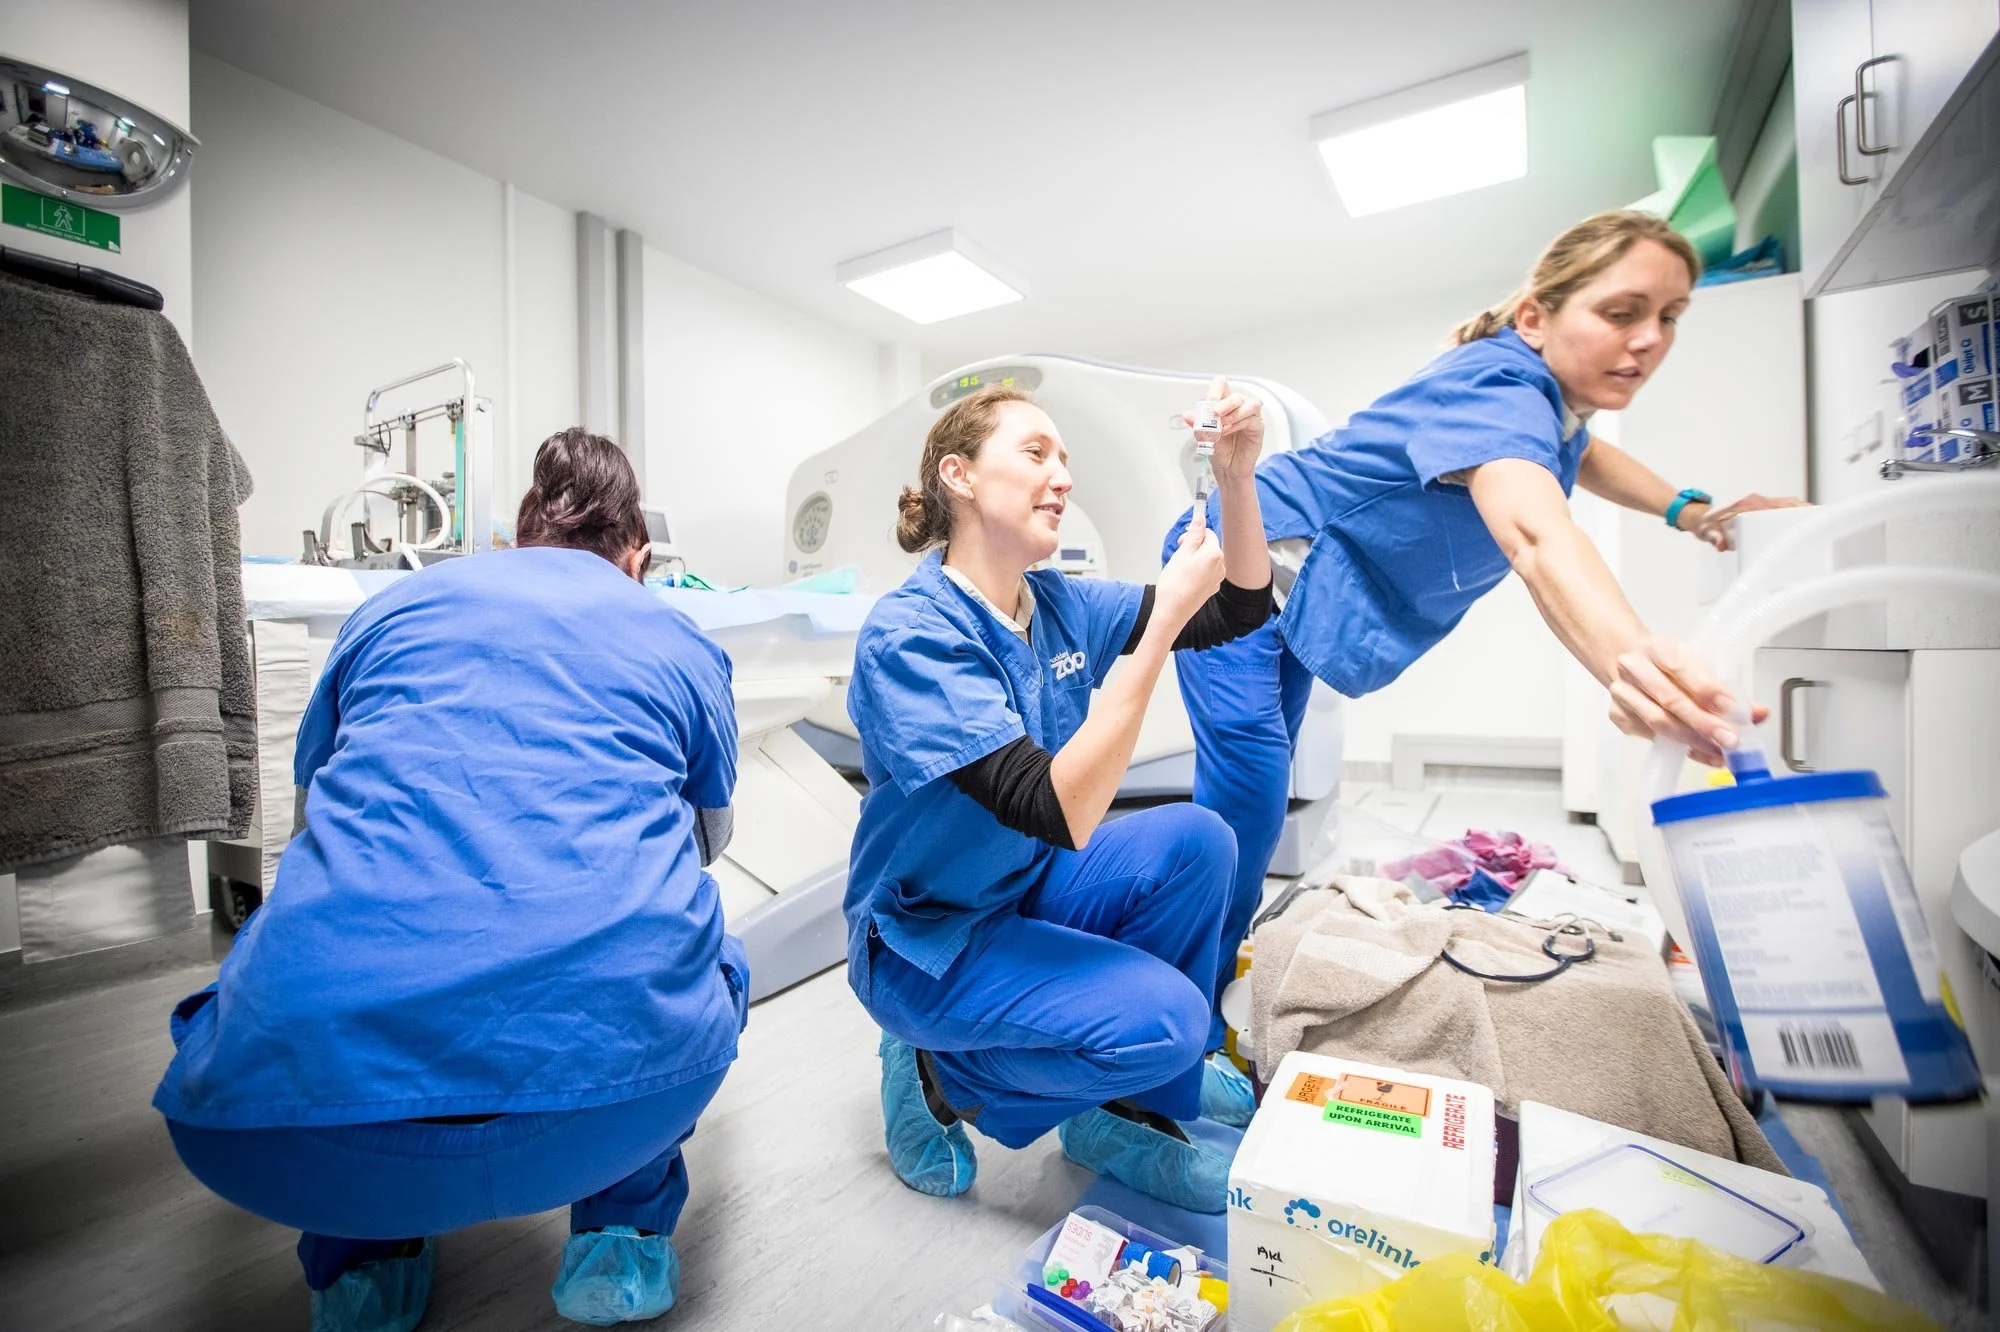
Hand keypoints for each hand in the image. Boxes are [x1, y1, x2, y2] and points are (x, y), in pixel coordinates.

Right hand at [1156, 524, 1226, 629]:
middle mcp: (1221, 566)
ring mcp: (1217, 579)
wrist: (1172, 613)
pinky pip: (1205, 572)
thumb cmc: (1174, 585)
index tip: (1181, 541)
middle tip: (1177, 556)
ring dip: (1193, 560)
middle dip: (1193, 547)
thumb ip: (1193, 535)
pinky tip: (1183, 579)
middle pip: (1208, 547)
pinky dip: (1195, 572)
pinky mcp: (1211, 588)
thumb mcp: (1182, 554)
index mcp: (1214, 554)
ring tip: (1179, 570)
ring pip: (1206, 560)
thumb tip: (1200, 518)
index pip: (1208, 533)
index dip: (1193, 534)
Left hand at [1182, 376, 1263, 482]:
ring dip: (1235, 413)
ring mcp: (1250, 417)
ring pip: (1249, 404)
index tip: (1210, 400)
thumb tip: (1187, 415)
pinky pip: (1252, 420)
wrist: (1228, 469)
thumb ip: (1197, 425)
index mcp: (1224, 405)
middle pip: (1236, 396)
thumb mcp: (1204, 437)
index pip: (1223, 387)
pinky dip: (1239, 424)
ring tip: (1223, 425)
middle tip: (1216, 413)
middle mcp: (1238, 409)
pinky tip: (1229, 431)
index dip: (1217, 389)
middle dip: (1225, 403)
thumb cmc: (1219, 450)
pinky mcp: (1257, 428)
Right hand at [1606, 636, 1769, 766]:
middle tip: (1729, 738)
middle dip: (1703, 723)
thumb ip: (1725, 687)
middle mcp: (1634, 668)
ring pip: (1658, 722)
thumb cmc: (1668, 665)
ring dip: (1693, 740)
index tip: (1732, 707)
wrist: (1626, 661)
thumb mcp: (1697, 664)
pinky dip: (1681, 748)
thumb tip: (1757, 714)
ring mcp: (1622, 693)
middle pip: (1670, 700)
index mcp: (1657, 647)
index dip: (1708, 689)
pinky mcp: (1618, 715)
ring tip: (1719, 750)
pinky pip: (1652, 737)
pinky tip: (1702, 752)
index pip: (1681, 667)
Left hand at [1679, 493, 1807, 551]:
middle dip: (1803, 510)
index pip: (1772, 505)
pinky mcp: (1764, 509)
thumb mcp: (1707, 531)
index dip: (1789, 509)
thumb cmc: (1705, 524)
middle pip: (1786, 502)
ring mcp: (1761, 504)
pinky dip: (1797, 512)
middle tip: (1819, 522)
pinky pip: (1784, 508)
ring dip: (1803, 511)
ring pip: (1788, 503)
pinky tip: (1808, 521)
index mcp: (1746, 504)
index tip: (1803, 515)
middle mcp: (1756, 501)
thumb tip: (1720, 543)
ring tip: (1820, 522)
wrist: (1700, 518)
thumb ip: (1714, 537)